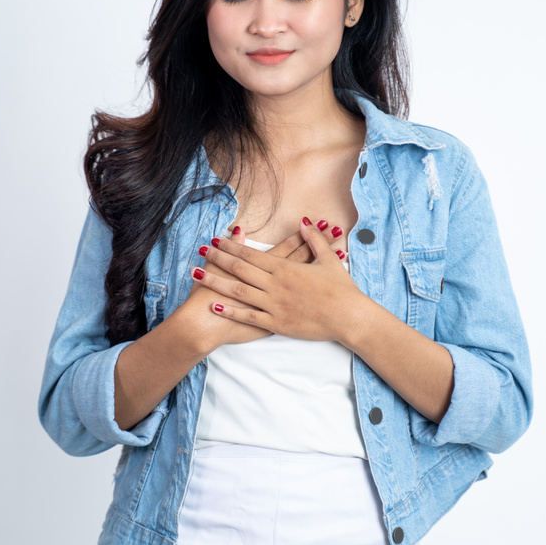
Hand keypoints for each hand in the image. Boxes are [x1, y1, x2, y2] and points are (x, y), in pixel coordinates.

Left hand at [192, 217, 364, 342]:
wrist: (348, 317)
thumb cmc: (341, 289)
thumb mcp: (329, 260)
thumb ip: (315, 240)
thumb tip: (305, 221)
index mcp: (285, 268)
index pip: (252, 254)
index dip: (232, 246)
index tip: (216, 239)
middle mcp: (275, 285)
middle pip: (239, 269)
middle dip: (217, 258)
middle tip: (200, 250)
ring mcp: (274, 304)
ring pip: (238, 291)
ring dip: (216, 282)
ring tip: (196, 274)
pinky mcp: (276, 323)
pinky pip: (249, 316)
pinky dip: (230, 311)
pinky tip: (214, 305)